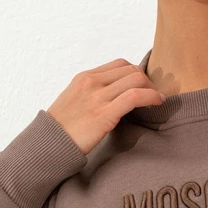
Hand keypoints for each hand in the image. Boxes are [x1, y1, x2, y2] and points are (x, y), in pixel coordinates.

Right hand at [47, 59, 164, 154]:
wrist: (49, 143)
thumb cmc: (62, 128)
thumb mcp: (75, 100)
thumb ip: (93, 93)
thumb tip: (114, 95)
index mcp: (85, 77)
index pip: (120, 64)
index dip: (136, 74)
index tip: (144, 86)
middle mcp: (92, 82)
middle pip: (131, 69)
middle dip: (147, 81)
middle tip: (153, 95)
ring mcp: (97, 97)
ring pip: (136, 79)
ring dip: (152, 88)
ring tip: (157, 100)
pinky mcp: (104, 114)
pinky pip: (135, 97)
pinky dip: (151, 97)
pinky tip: (158, 103)